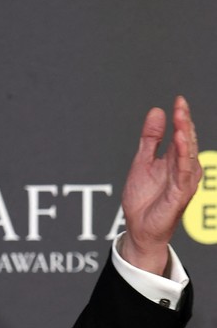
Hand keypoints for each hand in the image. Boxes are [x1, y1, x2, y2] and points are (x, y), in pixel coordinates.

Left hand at [120, 96, 202, 274]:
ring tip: (181, 120)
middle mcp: (183, 168)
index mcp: (174, 160)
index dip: (180, 117)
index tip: (178, 100)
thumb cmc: (142, 198)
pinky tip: (181, 143)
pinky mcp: (180, 194)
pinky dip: (183, 158)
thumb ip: (150, 139)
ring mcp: (184, 181)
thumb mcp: (142, 161)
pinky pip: (184, 173)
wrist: (138, 227)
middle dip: (184, 122)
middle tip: (180, 105)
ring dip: (185, 136)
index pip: (180, 134)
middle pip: (187, 141)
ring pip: (188, 155)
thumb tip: (157, 112)